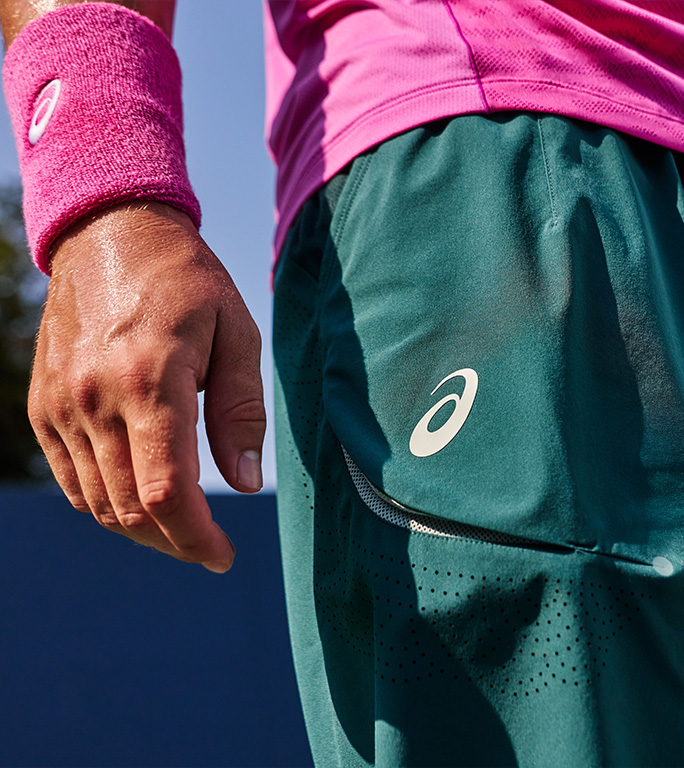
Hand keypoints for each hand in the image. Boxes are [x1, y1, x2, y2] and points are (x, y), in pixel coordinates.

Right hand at [28, 202, 265, 572]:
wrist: (109, 235)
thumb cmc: (186, 281)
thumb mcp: (236, 333)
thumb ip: (240, 412)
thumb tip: (245, 484)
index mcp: (151, 380)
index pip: (169, 491)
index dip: (197, 538)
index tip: (223, 556)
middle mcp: (95, 399)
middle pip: (131, 508)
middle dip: (176, 541)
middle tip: (211, 546)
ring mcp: (61, 406)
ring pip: (98, 503)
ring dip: (142, 529)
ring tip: (182, 528)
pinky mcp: (44, 406)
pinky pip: (72, 480)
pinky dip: (106, 504)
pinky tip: (139, 500)